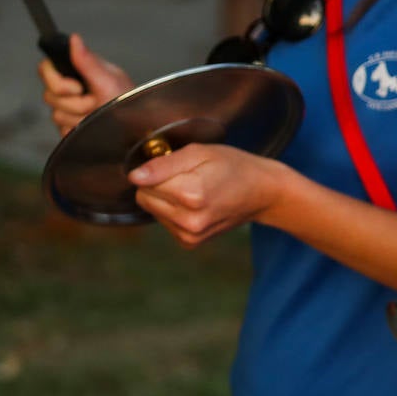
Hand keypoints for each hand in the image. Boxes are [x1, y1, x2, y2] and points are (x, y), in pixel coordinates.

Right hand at [38, 34, 132, 134]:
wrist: (137, 127)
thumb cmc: (128, 100)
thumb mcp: (108, 79)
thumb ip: (88, 61)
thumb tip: (74, 39)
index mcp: (78, 71)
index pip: (46, 68)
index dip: (56, 80)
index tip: (77, 88)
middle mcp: (71, 88)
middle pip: (49, 95)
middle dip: (75, 103)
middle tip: (95, 102)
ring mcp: (69, 108)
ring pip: (56, 115)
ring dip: (79, 117)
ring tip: (98, 113)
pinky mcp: (70, 127)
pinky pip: (62, 130)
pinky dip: (79, 129)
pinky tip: (93, 125)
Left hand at [128, 143, 285, 246]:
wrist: (263, 192)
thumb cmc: (234, 166)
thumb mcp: (202, 152)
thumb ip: (164, 164)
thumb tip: (134, 177)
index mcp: (191, 194)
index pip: (144, 182)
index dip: (160, 169)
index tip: (183, 166)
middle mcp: (189, 221)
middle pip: (145, 198)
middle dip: (160, 186)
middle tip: (191, 177)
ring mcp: (190, 235)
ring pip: (153, 211)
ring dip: (167, 200)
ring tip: (197, 190)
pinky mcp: (190, 243)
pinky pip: (164, 223)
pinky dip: (174, 212)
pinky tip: (197, 205)